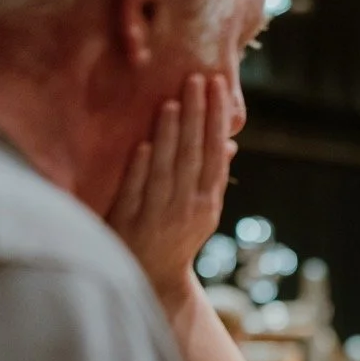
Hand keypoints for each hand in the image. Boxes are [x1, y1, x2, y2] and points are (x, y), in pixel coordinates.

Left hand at [108, 73, 235, 301]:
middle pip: (194, 156)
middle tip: (196, 79)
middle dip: (197, 116)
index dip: (217, 119)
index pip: (216, 153)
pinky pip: (138, 192)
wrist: (152, 281)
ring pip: (168, 171)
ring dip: (170, 136)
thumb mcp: (202, 211)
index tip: (218, 87)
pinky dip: (141, 169)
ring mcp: (159, 217)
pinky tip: (144, 145)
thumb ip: (212, 178)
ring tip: (172, 103)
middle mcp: (188, 209)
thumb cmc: (176, 238)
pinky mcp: (131, 224)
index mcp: (208, 204)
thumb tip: (228, 143)